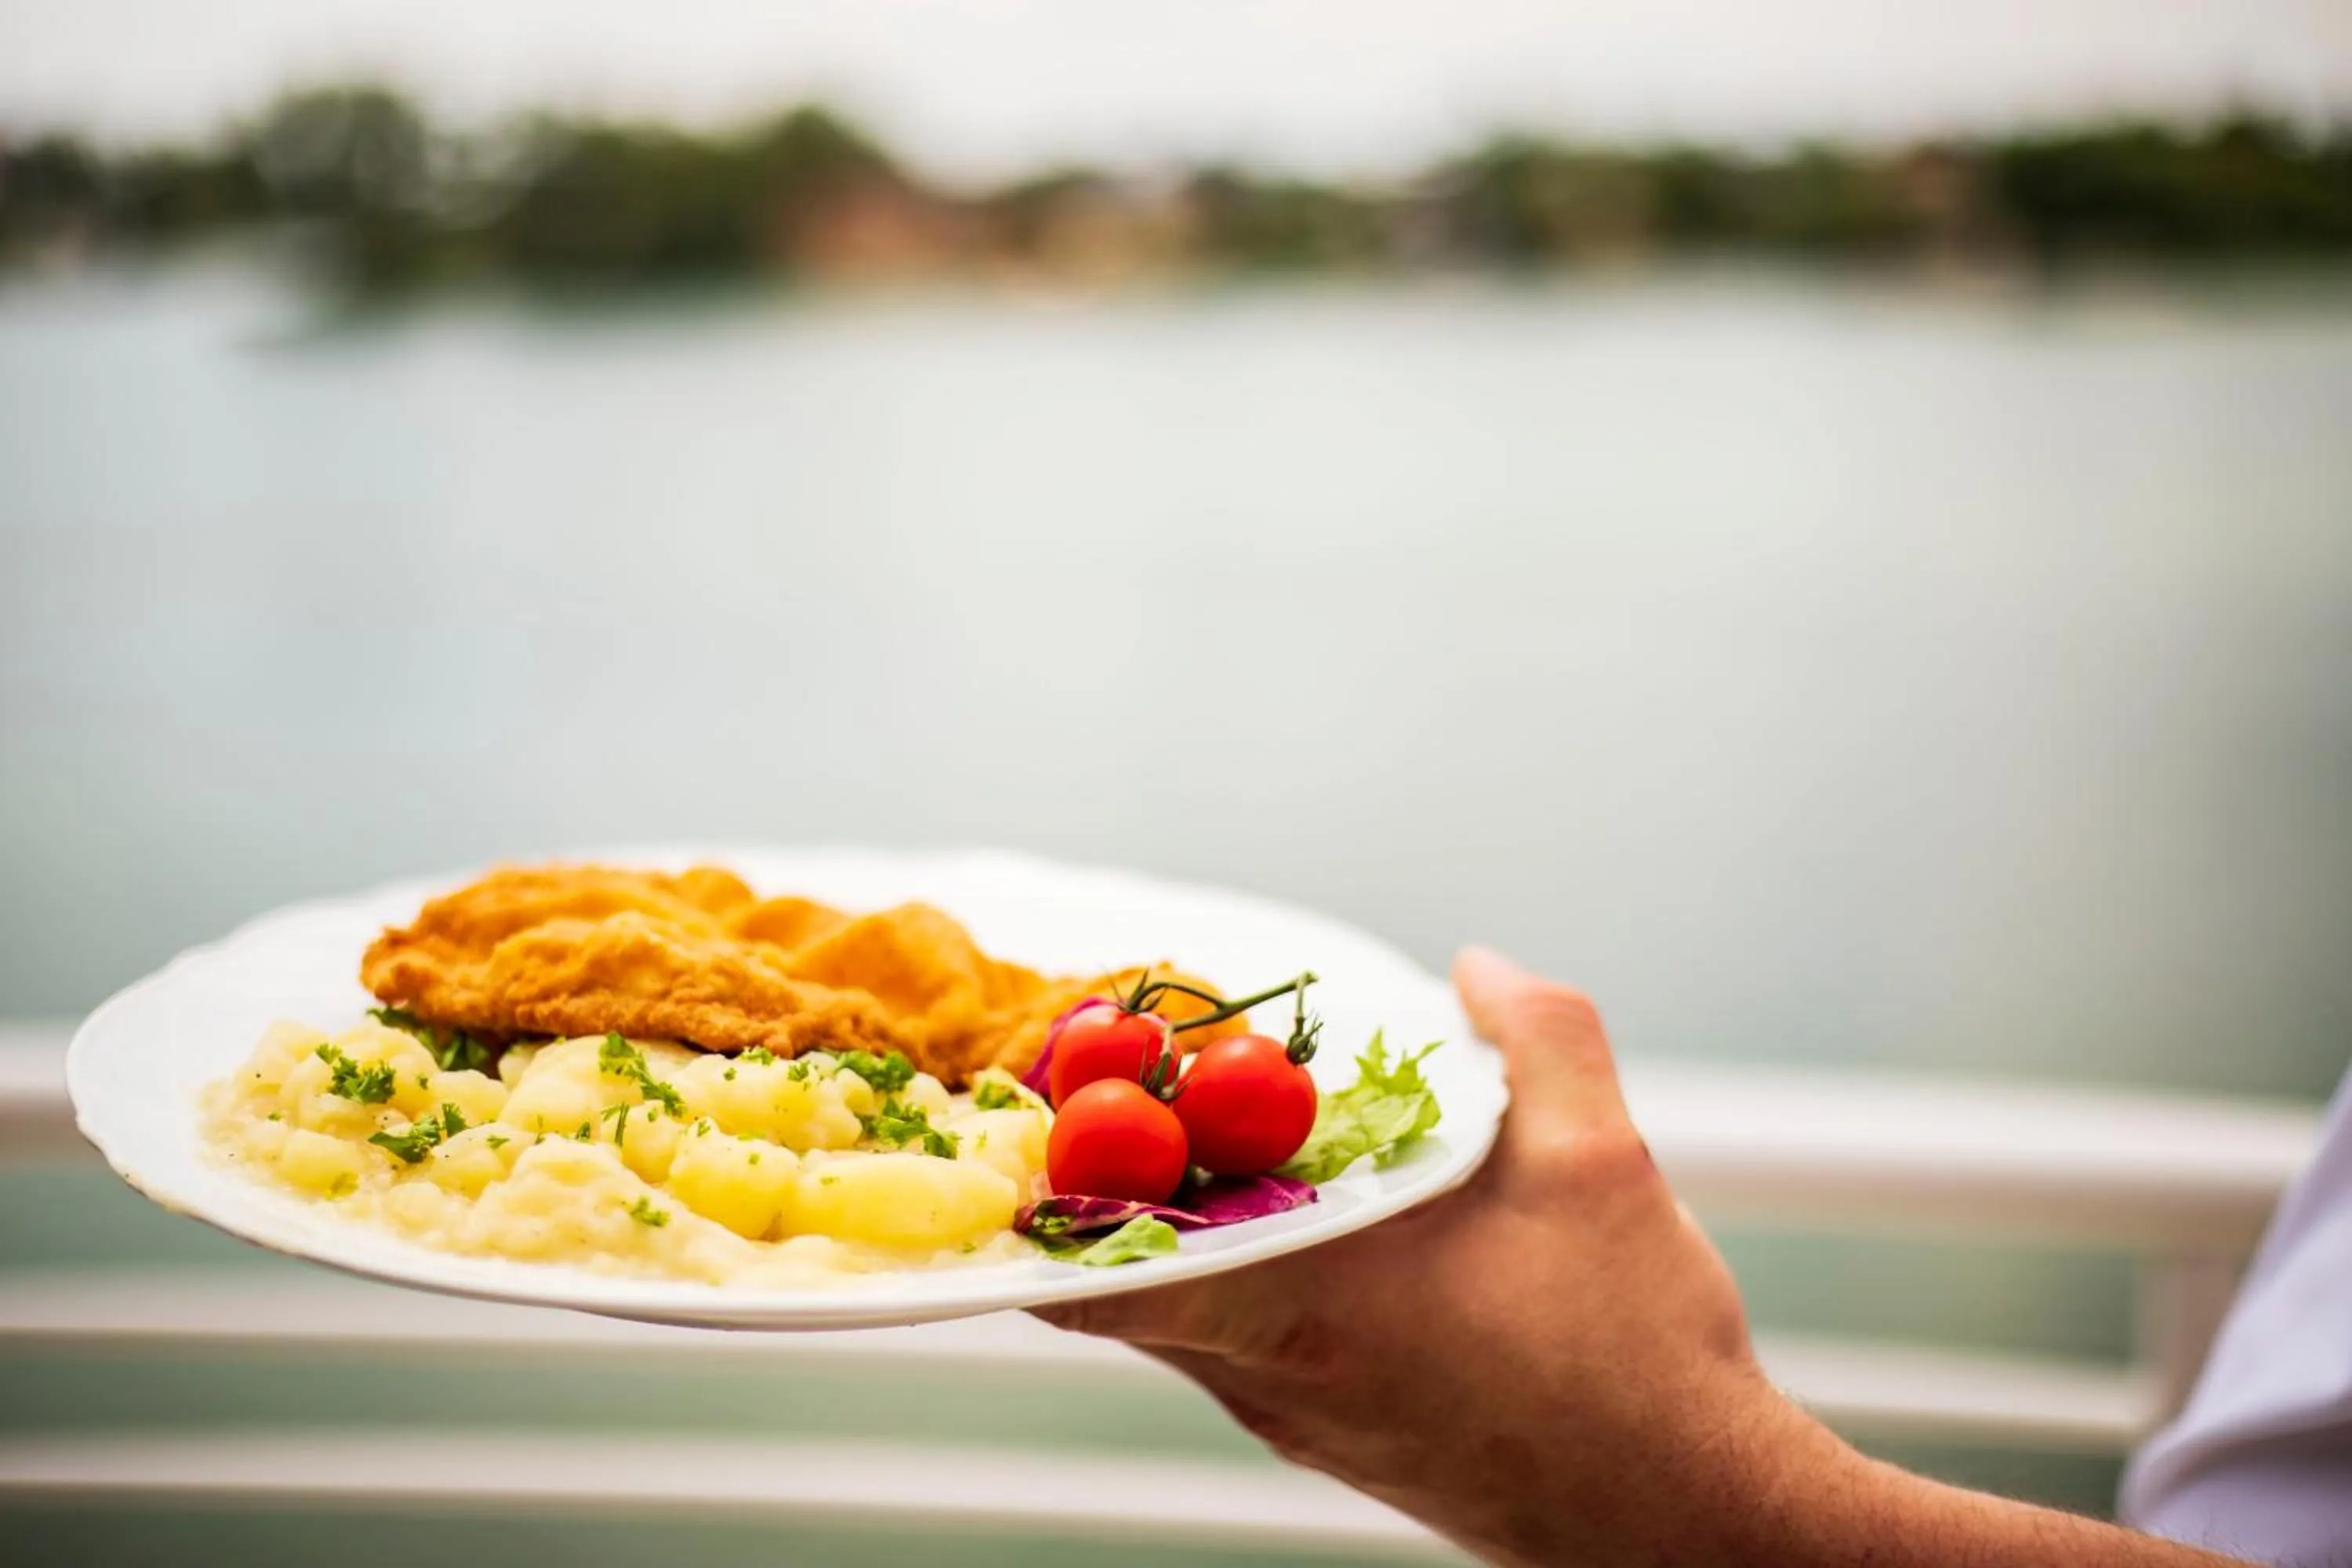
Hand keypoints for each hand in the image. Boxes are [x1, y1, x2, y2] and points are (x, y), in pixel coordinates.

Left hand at [1034, 945, 1841, 1565]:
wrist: (1686, 1519)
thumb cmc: (1633, 1355)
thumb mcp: (1600, 1161)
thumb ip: (1538, 1037)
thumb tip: (1478, 967)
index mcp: (1300, 1307)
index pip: (1094, 1283)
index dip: (1047, 1203)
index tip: (1046, 1120)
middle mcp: (1271, 1379)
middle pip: (1134, 1282)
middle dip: (1136, 1182)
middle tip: (1160, 1090)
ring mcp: (1298, 1421)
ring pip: (1197, 1314)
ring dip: (1206, 1230)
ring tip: (1254, 1141)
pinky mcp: (1338, 1441)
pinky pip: (1254, 1346)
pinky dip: (1260, 1277)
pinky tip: (1336, 1224)